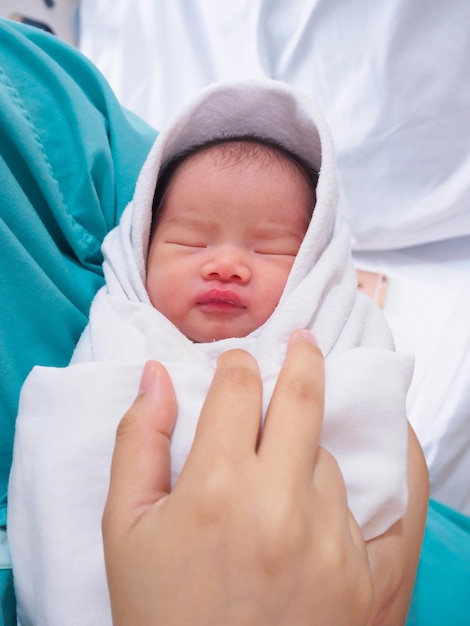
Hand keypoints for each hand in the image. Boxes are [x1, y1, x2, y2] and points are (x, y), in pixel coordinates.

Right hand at [103, 330, 373, 625]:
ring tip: (291, 469)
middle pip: (302, 397)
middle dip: (300, 357)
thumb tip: (158, 375)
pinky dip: (394, 461)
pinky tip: (388, 440)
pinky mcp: (377, 578)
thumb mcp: (124, 531)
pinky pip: (400, 495)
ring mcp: (335, 542)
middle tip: (302, 340)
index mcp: (217, 489)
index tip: (237, 365)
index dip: (236, 365)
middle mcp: (282, 506)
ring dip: (313, 447)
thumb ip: (138, 441)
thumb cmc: (163, 616)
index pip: (238, 390)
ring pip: (331, 457)